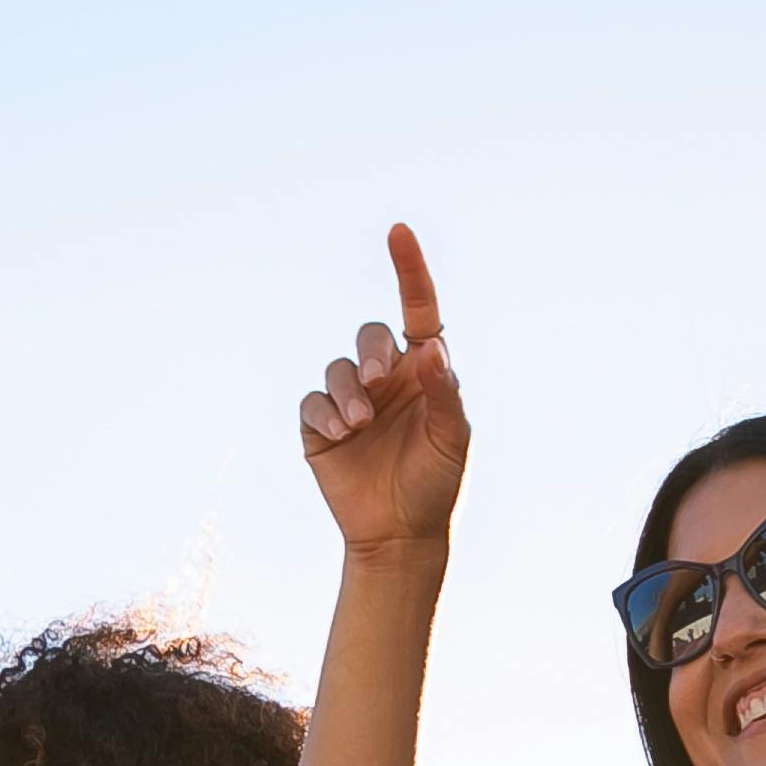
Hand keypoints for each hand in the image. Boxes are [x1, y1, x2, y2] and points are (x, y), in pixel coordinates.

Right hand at [298, 223, 466, 558]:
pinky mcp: (320, 428)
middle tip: (379, 378)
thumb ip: (444, 391)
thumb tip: (429, 348)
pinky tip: (343, 434)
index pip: (417, 310)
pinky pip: (312, 403)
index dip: (409, 271)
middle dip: (370, 351)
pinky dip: (326, 412)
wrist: (398, 533)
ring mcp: (351, 401)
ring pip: (337, 370)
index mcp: (424, 371)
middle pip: (368, 336)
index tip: (398, 233)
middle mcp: (386, 378)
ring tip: (359, 424)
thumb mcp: (453, 437)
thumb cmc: (435, 482)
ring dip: (348, 392)